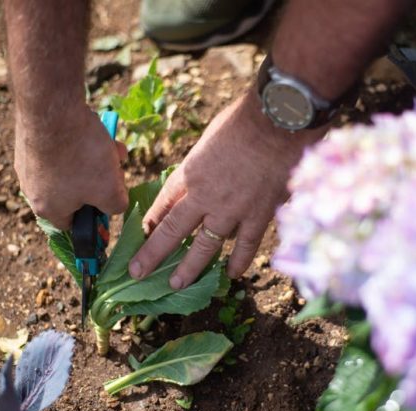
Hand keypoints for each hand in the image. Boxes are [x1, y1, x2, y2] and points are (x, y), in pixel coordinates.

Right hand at [14, 105, 128, 229]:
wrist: (52, 107)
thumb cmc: (82, 157)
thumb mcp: (110, 191)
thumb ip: (115, 206)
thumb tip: (113, 206)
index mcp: (47, 208)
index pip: (73, 224)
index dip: (95, 215)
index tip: (110, 200)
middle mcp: (30, 188)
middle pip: (75, 192)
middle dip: (100, 180)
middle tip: (116, 168)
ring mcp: (28, 161)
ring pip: (71, 167)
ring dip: (95, 158)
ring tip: (111, 146)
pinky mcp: (28, 138)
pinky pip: (60, 147)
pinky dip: (79, 141)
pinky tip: (94, 129)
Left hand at [129, 92, 324, 287]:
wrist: (278, 121)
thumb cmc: (243, 121)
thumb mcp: (209, 139)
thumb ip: (203, 163)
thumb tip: (202, 178)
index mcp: (189, 173)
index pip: (162, 204)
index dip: (149, 222)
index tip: (140, 235)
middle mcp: (204, 197)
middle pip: (173, 231)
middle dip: (152, 254)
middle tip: (138, 272)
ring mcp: (232, 210)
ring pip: (205, 247)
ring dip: (189, 268)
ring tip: (175, 284)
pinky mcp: (258, 216)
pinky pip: (246, 246)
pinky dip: (238, 262)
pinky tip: (230, 274)